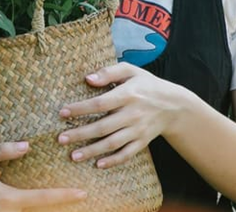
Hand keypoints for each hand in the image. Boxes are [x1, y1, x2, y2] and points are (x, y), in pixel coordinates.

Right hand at [0, 141, 86, 211]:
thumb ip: (4, 150)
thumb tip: (26, 145)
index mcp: (6, 199)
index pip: (43, 198)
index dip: (64, 196)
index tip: (82, 194)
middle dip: (57, 207)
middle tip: (78, 198)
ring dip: (40, 209)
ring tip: (59, 202)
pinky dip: (24, 210)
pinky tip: (31, 205)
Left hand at [57, 62, 195, 168]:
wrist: (174, 105)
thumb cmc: (146, 85)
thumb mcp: (131, 71)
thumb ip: (109, 71)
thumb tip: (87, 78)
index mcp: (128, 94)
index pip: (100, 103)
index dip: (80, 109)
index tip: (63, 113)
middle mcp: (133, 114)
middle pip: (103, 127)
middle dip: (80, 134)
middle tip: (61, 139)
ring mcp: (138, 130)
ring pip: (112, 143)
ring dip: (92, 151)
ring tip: (73, 156)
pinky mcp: (143, 141)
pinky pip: (127, 154)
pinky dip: (113, 161)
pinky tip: (98, 164)